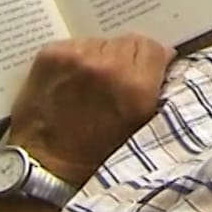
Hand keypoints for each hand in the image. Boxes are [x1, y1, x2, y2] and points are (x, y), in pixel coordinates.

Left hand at [6, 35, 174, 187]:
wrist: (46, 170)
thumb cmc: (99, 160)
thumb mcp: (142, 130)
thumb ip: (157, 93)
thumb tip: (165, 63)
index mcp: (135, 86)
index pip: (153, 47)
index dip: (152, 60)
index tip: (147, 71)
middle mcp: (106, 65)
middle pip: (128, 40)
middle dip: (128, 59)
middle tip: (118, 82)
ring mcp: (75, 57)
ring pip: (100, 42)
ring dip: (102, 58)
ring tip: (92, 85)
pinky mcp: (49, 55)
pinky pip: (74, 45)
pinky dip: (77, 59)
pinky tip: (71, 82)